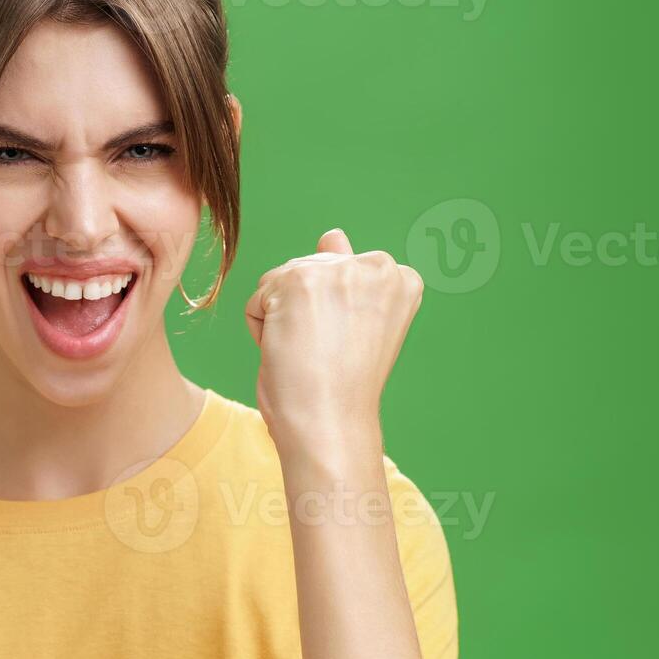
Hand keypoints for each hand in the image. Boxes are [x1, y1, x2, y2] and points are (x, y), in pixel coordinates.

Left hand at [243, 228, 424, 456]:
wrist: (330, 424)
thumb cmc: (343, 386)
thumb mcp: (352, 323)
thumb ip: (345, 274)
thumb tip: (333, 234)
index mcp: (401, 278)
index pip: (341, 274)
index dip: (334, 316)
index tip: (350, 346)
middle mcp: (377, 265)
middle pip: (309, 271)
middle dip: (304, 313)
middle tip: (328, 355)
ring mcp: (338, 270)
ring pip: (280, 283)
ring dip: (282, 322)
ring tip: (310, 355)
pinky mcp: (299, 280)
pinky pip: (257, 301)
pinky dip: (261, 331)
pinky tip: (290, 353)